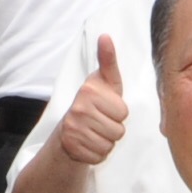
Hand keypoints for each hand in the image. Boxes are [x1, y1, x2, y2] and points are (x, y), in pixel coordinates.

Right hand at [56, 36, 131, 168]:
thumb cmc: (94, 103)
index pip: (123, 112)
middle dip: (113, 128)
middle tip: (100, 122)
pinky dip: (98, 153)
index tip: (106, 107)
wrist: (69, 130)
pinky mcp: (73, 149)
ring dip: (106, 141)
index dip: (118, 113)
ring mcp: (73, 130)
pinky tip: (89, 143)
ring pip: (110, 144)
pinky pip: (100, 156)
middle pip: (118, 131)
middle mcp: (78, 109)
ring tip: (94, 132)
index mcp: (88, 91)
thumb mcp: (104, 82)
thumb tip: (106, 36)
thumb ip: (108, 61)